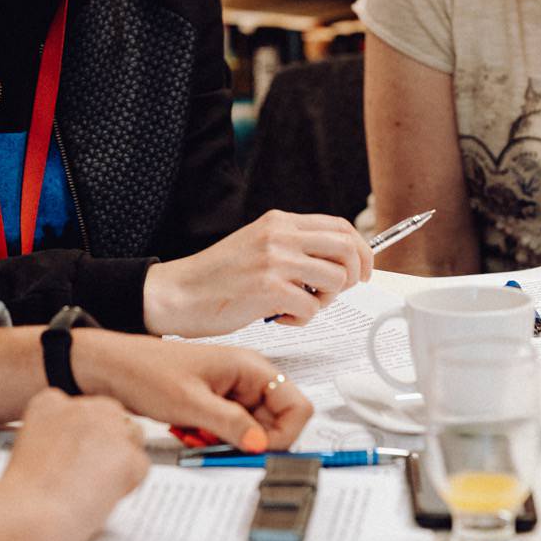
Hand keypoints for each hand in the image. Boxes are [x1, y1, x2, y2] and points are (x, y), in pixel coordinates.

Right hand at [0, 390, 148, 540]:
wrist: (27, 514)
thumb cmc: (24, 492)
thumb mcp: (32, 445)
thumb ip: (59, 436)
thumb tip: (81, 446)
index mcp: (51, 402)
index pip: (83, 408)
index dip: (83, 435)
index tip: (75, 453)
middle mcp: (82, 406)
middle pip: (112, 416)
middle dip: (108, 442)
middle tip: (92, 472)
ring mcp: (107, 427)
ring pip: (132, 437)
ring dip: (121, 460)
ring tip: (94, 487)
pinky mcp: (127, 454)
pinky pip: (140, 467)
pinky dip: (128, 484)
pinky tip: (102, 496)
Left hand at [71, 328, 313, 451]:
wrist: (109, 368)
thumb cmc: (144, 371)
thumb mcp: (190, 403)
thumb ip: (230, 424)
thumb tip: (262, 444)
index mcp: (249, 366)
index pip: (297, 406)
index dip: (284, 434)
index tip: (256, 449)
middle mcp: (245, 377)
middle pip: (275, 423)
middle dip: (249, 441)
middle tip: (218, 444)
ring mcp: (230, 391)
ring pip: (250, 430)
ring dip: (227, 441)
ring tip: (196, 434)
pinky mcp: (214, 403)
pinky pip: (229, 430)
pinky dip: (213, 438)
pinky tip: (189, 432)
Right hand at [143, 210, 372, 336]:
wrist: (178, 293)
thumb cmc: (215, 278)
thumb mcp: (257, 246)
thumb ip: (292, 247)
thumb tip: (336, 263)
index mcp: (278, 222)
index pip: (340, 226)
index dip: (361, 251)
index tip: (363, 270)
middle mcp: (279, 235)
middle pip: (348, 248)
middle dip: (355, 275)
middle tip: (337, 293)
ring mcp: (275, 260)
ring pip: (337, 280)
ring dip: (326, 301)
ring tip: (299, 306)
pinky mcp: (269, 288)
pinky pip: (312, 308)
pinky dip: (301, 319)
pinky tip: (278, 316)